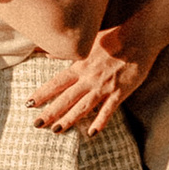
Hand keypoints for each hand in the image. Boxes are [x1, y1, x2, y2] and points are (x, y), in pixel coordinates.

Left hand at [32, 26, 155, 135]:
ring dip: (69, 120)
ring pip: (83, 107)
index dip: (42, 93)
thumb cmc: (114, 37)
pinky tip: (91, 134)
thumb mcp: (88, 41)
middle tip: (36, 124)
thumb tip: (47, 52)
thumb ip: (67, 51)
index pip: (57, 82)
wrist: (140, 36)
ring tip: (56, 131)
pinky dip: (100, 122)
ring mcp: (104, 86)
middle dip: (50, 112)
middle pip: (66, 98)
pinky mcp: (120, 92)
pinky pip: (108, 110)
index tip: (28, 103)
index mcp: (80, 65)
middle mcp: (89, 78)